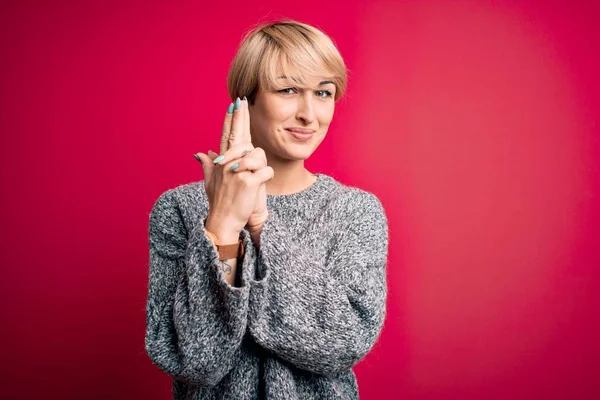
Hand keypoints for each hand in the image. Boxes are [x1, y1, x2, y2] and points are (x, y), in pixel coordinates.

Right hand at [194, 98, 272, 240]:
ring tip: (254, 178)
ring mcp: (237, 171)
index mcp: (221, 162)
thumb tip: (201, 153)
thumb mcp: (211, 182)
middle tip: (242, 101)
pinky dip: (267, 177)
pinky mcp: (248, 180)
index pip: (226, 135)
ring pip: (258, 155)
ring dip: (261, 165)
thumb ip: (207, 165)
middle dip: (240, 116)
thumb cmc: (220, 203)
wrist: (223, 222)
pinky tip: (261, 184)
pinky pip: (266, 170)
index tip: (233, 104)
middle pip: (237, 135)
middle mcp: (227, 163)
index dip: (230, 119)